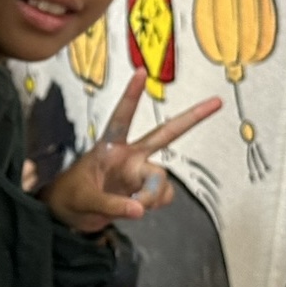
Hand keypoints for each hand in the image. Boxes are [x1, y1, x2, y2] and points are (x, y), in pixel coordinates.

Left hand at [43, 73, 221, 233]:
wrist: (70, 214)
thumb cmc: (71, 196)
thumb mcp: (84, 200)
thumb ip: (112, 204)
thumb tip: (139, 209)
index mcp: (110, 147)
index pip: (122, 117)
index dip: (132, 95)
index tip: (141, 72)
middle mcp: (130, 155)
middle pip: (165, 133)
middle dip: (192, 117)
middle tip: (216, 102)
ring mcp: (139, 172)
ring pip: (162, 178)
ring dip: (152, 195)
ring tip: (132, 206)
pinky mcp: (145, 190)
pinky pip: (163, 195)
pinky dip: (154, 203)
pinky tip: (137, 207)